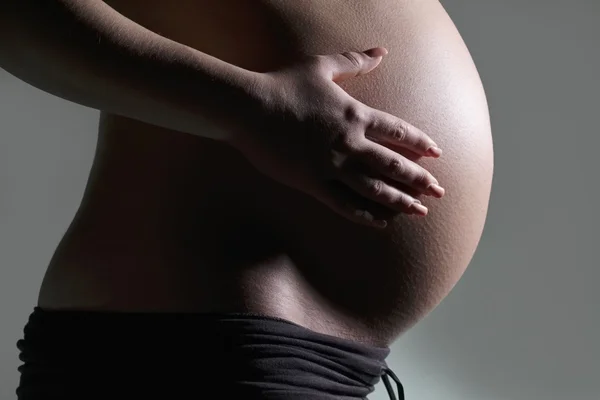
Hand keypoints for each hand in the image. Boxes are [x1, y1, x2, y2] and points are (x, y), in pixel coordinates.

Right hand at [231, 47, 444, 228]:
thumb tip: (381, 51)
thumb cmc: (284, 84)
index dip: (420, 143)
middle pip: (393, 165)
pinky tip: (381, 222)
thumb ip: (354, 61)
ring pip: (374, 189)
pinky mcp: (312, 183)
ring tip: (420, 212)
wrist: (249, 108)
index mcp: (355, 115)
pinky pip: (344, 204)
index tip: (437, 154)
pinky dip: (365, 215)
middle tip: (440, 192)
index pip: (398, 132)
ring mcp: (331, 166)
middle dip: (420, 179)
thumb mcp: (321, 66)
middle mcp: (349, 143)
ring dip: (400, 201)